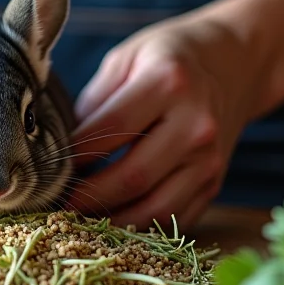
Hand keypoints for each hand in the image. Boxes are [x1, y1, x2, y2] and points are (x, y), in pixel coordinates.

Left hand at [66, 14, 266, 230]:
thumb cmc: (168, 57)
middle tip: (56, 204)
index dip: (76, 154)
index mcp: (168, 82)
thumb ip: (95, 101)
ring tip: (80, 220)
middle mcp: (195, 124)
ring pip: (156, 207)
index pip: (112, 129)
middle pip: (133, 176)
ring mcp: (210, 158)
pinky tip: (112, 222)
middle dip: (89, 197)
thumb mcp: (126, 59)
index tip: (48, 167)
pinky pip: (175, 217)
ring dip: (113, 222)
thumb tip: (60, 146)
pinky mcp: (216, 181)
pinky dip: (140, 226)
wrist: (235, 63)